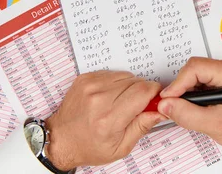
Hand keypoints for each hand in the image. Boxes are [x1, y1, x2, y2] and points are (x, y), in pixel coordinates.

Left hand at [45, 71, 165, 170]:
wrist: (61, 140)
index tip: (155, 101)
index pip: (143, 91)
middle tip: (135, 107)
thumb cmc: (89, 146)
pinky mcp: (86, 78)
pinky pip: (112, 73)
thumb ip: (142, 126)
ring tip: (120, 103)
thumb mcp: (121, 147)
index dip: (154, 94)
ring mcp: (90, 86)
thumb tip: (160, 111)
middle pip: (137, 82)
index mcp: (109, 118)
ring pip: (126, 75)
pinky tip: (109, 96)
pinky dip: (116, 83)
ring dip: (129, 87)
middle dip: (142, 92)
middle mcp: (99, 99)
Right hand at [158, 58, 221, 163]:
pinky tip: (198, 110)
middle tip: (174, 106)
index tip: (168, 100)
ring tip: (188, 111)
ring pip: (196, 77)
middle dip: (181, 89)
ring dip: (188, 93)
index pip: (195, 68)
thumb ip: (188, 114)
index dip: (178, 84)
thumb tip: (167, 105)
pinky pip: (201, 83)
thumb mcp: (215, 125)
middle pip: (194, 70)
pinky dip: (194, 96)